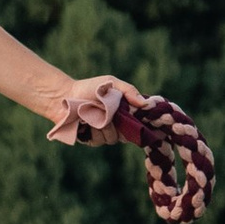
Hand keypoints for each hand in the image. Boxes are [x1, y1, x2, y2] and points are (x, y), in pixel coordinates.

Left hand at [47, 73, 215, 223]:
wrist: (63, 97)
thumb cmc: (88, 88)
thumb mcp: (111, 84)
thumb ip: (129, 91)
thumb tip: (146, 105)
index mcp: (126, 113)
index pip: (145, 123)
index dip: (153, 128)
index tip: (161, 130)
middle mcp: (119, 125)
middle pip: (131, 133)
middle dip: (124, 125)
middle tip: (114, 114)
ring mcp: (106, 134)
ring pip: (114, 138)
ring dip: (105, 125)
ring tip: (94, 113)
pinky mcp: (93, 140)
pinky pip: (100, 139)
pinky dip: (94, 129)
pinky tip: (86, 121)